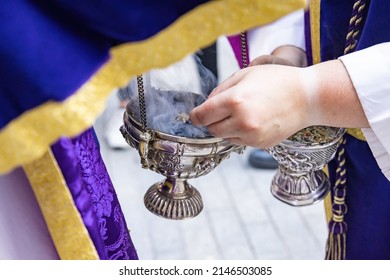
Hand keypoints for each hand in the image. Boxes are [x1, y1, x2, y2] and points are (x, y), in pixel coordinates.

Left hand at [190, 64, 310, 147]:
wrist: (308, 97)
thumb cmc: (277, 81)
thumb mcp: (244, 75)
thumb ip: (220, 90)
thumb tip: (206, 105)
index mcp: (235, 101)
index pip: (201, 116)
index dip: (196, 115)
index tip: (196, 114)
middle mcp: (242, 121)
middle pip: (211, 129)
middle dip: (211, 120)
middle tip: (222, 110)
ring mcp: (252, 136)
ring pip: (224, 136)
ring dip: (225, 127)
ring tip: (242, 112)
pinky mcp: (259, 144)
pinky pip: (238, 141)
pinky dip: (239, 133)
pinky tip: (253, 120)